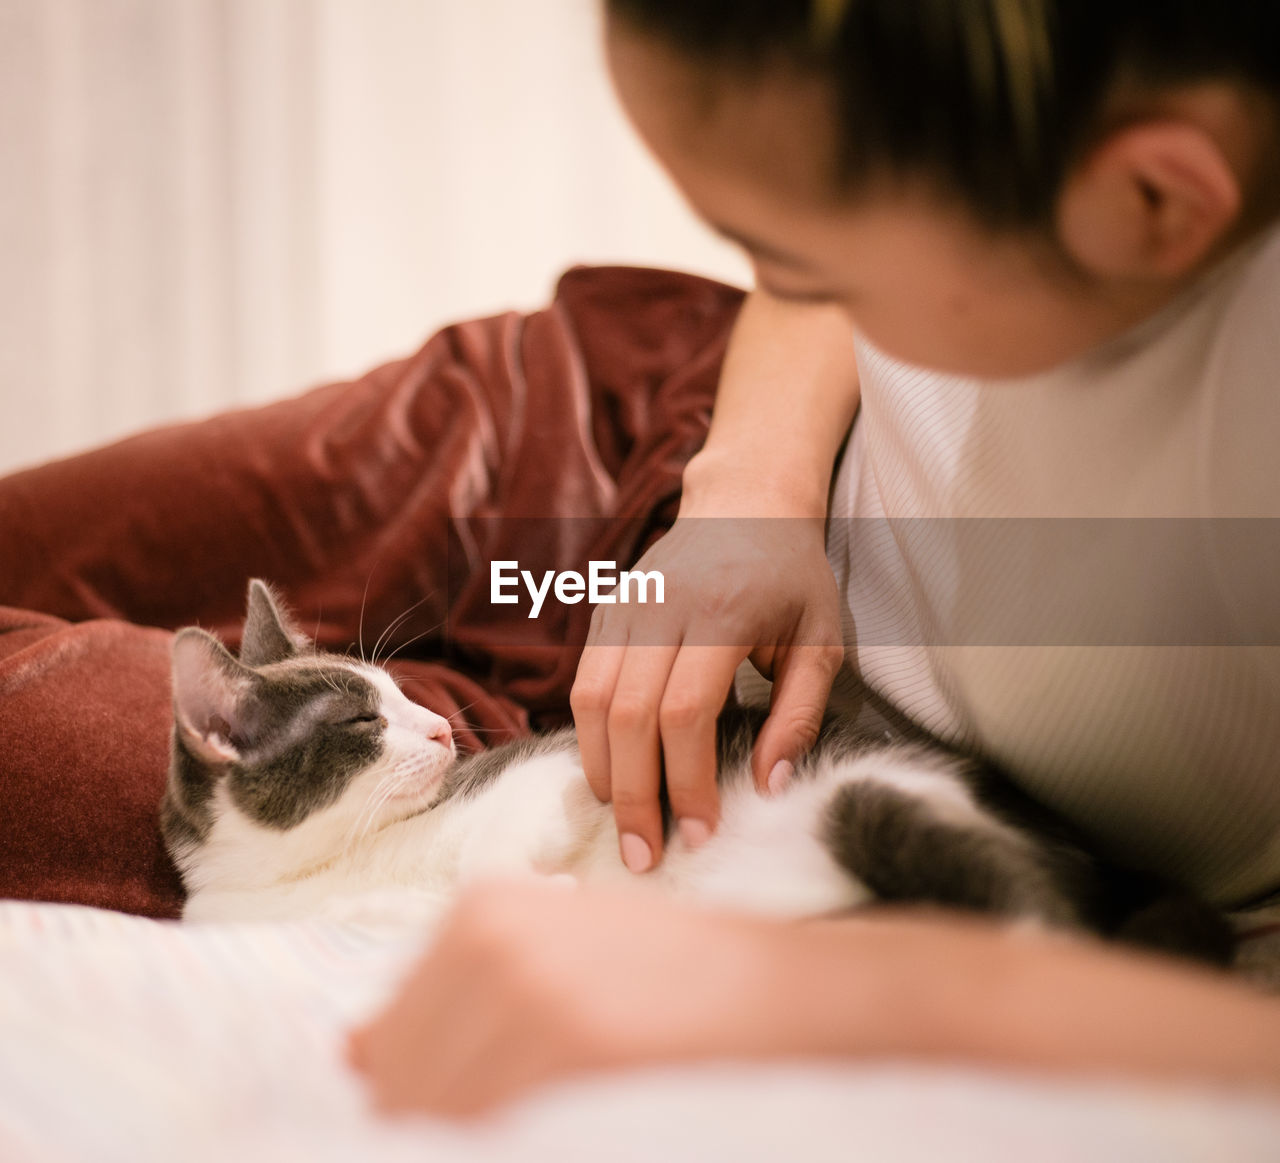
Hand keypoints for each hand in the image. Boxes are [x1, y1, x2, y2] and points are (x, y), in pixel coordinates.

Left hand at [345, 879, 786, 1117]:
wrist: (772, 984)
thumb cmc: (666, 974)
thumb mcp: (556, 951)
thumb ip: (455, 993)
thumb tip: (349, 1049)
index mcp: (481, 908)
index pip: (386, 1034)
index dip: (413, 1089)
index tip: (457, 1106)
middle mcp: (491, 938)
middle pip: (401, 1077)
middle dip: (428, 1115)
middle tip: (503, 1116)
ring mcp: (529, 989)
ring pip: (435, 1110)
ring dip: (464, 1131)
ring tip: (534, 1115)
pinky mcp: (571, 1044)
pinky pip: (489, 1127)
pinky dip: (503, 1139)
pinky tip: (549, 1126)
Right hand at [570, 499, 842, 874]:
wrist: (745, 504)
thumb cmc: (793, 579)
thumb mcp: (821, 641)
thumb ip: (798, 716)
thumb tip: (767, 788)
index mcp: (722, 612)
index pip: (686, 712)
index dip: (687, 781)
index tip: (703, 834)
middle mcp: (661, 606)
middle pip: (628, 715)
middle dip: (635, 796)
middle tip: (645, 858)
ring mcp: (625, 605)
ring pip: (591, 702)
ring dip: (604, 773)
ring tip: (624, 827)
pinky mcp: (605, 611)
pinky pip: (583, 684)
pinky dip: (590, 739)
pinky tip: (612, 777)